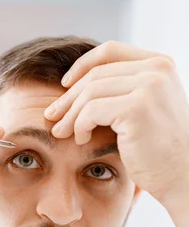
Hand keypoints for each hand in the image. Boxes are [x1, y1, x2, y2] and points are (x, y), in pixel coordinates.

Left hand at [44, 41, 188, 204]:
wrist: (182, 175)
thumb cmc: (160, 149)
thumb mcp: (147, 108)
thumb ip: (125, 89)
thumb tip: (78, 83)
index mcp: (160, 64)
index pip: (110, 51)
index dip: (81, 66)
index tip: (63, 85)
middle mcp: (157, 69)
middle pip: (96, 74)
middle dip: (68, 97)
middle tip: (51, 116)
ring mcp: (149, 87)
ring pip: (90, 93)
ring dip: (70, 115)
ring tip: (61, 132)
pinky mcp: (137, 108)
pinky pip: (92, 111)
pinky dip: (79, 126)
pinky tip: (81, 140)